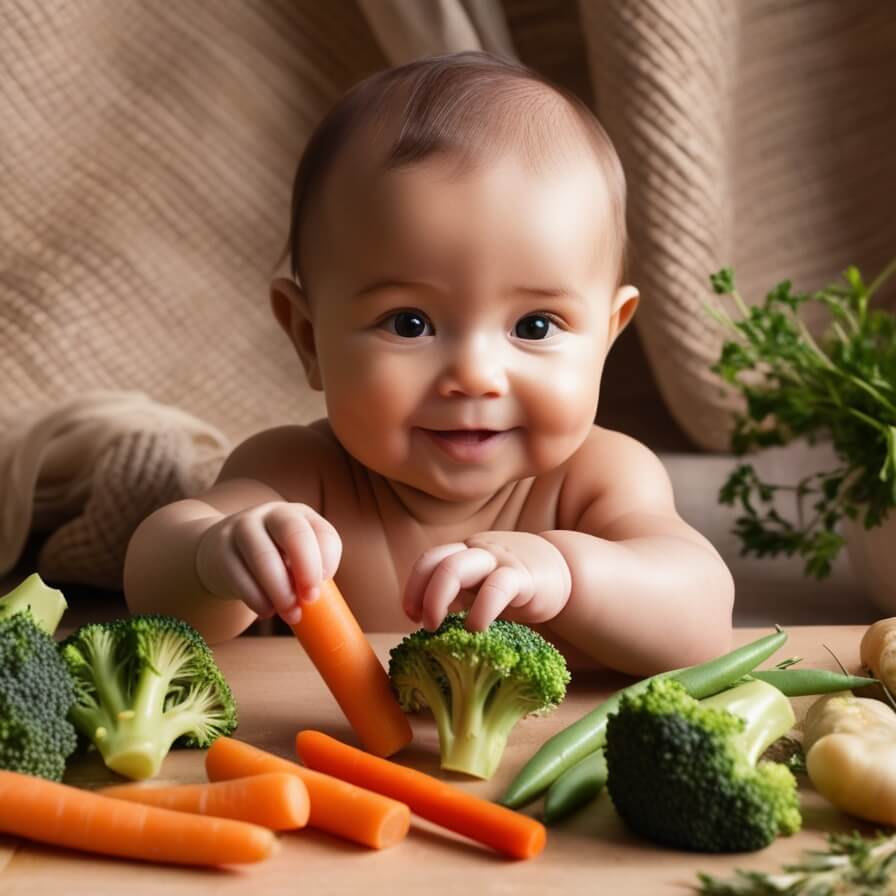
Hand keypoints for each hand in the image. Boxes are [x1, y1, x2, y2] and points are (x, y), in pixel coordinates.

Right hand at [195, 502, 341, 624]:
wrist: (221, 551)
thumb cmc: (273, 560)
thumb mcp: (295, 556)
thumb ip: (311, 572)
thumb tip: (321, 603)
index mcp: (300, 515)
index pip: (323, 532)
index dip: (328, 559)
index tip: (325, 583)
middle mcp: (272, 514)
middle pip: (294, 533)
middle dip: (307, 569)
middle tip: (310, 600)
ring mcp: (243, 528)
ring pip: (264, 557)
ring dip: (281, 592)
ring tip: (290, 615)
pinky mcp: (221, 549)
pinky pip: (240, 576)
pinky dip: (257, 599)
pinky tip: (267, 611)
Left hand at [402, 531, 571, 632]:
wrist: (567, 570)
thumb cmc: (518, 585)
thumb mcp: (483, 586)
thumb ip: (460, 596)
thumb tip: (429, 624)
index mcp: (466, 554)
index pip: (430, 559)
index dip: (414, 586)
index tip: (411, 615)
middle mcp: (478, 552)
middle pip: (438, 560)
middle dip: (422, 593)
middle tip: (423, 624)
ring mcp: (499, 561)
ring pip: (457, 567)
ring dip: (437, 598)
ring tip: (436, 628)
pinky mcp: (523, 578)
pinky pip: (495, 588)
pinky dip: (480, 610)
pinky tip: (476, 628)